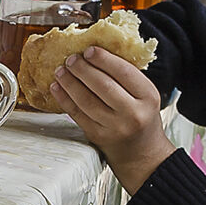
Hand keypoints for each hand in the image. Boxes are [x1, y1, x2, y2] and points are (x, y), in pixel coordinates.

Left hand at [44, 46, 176, 191]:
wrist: (142, 154)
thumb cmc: (142, 118)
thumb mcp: (145, 96)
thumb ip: (128, 77)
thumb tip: (98, 53)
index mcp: (148, 97)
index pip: (124, 72)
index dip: (104, 59)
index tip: (89, 50)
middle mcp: (132, 113)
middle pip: (103, 85)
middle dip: (83, 69)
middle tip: (71, 58)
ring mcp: (114, 127)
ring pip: (86, 100)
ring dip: (70, 82)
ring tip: (61, 70)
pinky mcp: (97, 136)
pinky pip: (77, 114)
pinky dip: (64, 99)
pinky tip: (57, 87)